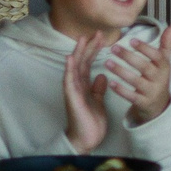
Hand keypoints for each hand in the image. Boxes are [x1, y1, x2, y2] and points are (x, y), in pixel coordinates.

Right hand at [62, 34, 110, 151]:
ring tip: (83, 39)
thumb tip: (102, 75)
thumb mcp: (98, 101)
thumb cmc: (91, 122)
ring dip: (78, 53)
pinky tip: (70, 58)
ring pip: (74, 68)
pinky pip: (69, 81)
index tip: (102, 37)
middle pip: (82, 61)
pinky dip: (69, 69)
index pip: (88, 63)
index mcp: (84, 85)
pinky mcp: (71, 98)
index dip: (94, 50)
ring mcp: (73, 90)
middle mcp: (77, 85)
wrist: (86, 139)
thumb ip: (98, 88)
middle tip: (97, 32)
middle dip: (89, 46)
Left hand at [101, 27, 170, 124]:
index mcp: (164, 67)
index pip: (157, 56)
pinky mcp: (143, 103)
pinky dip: (121, 90)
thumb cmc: (158, 78)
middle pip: (144, 67)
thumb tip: (170, 28)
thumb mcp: (164, 62)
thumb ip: (166, 45)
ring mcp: (151, 92)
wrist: (159, 105)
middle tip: (114, 48)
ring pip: (136, 81)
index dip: (145, 48)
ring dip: (121, 71)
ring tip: (107, 62)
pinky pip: (132, 96)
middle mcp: (159, 79)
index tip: (131, 40)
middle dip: (129, 57)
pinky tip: (110, 83)